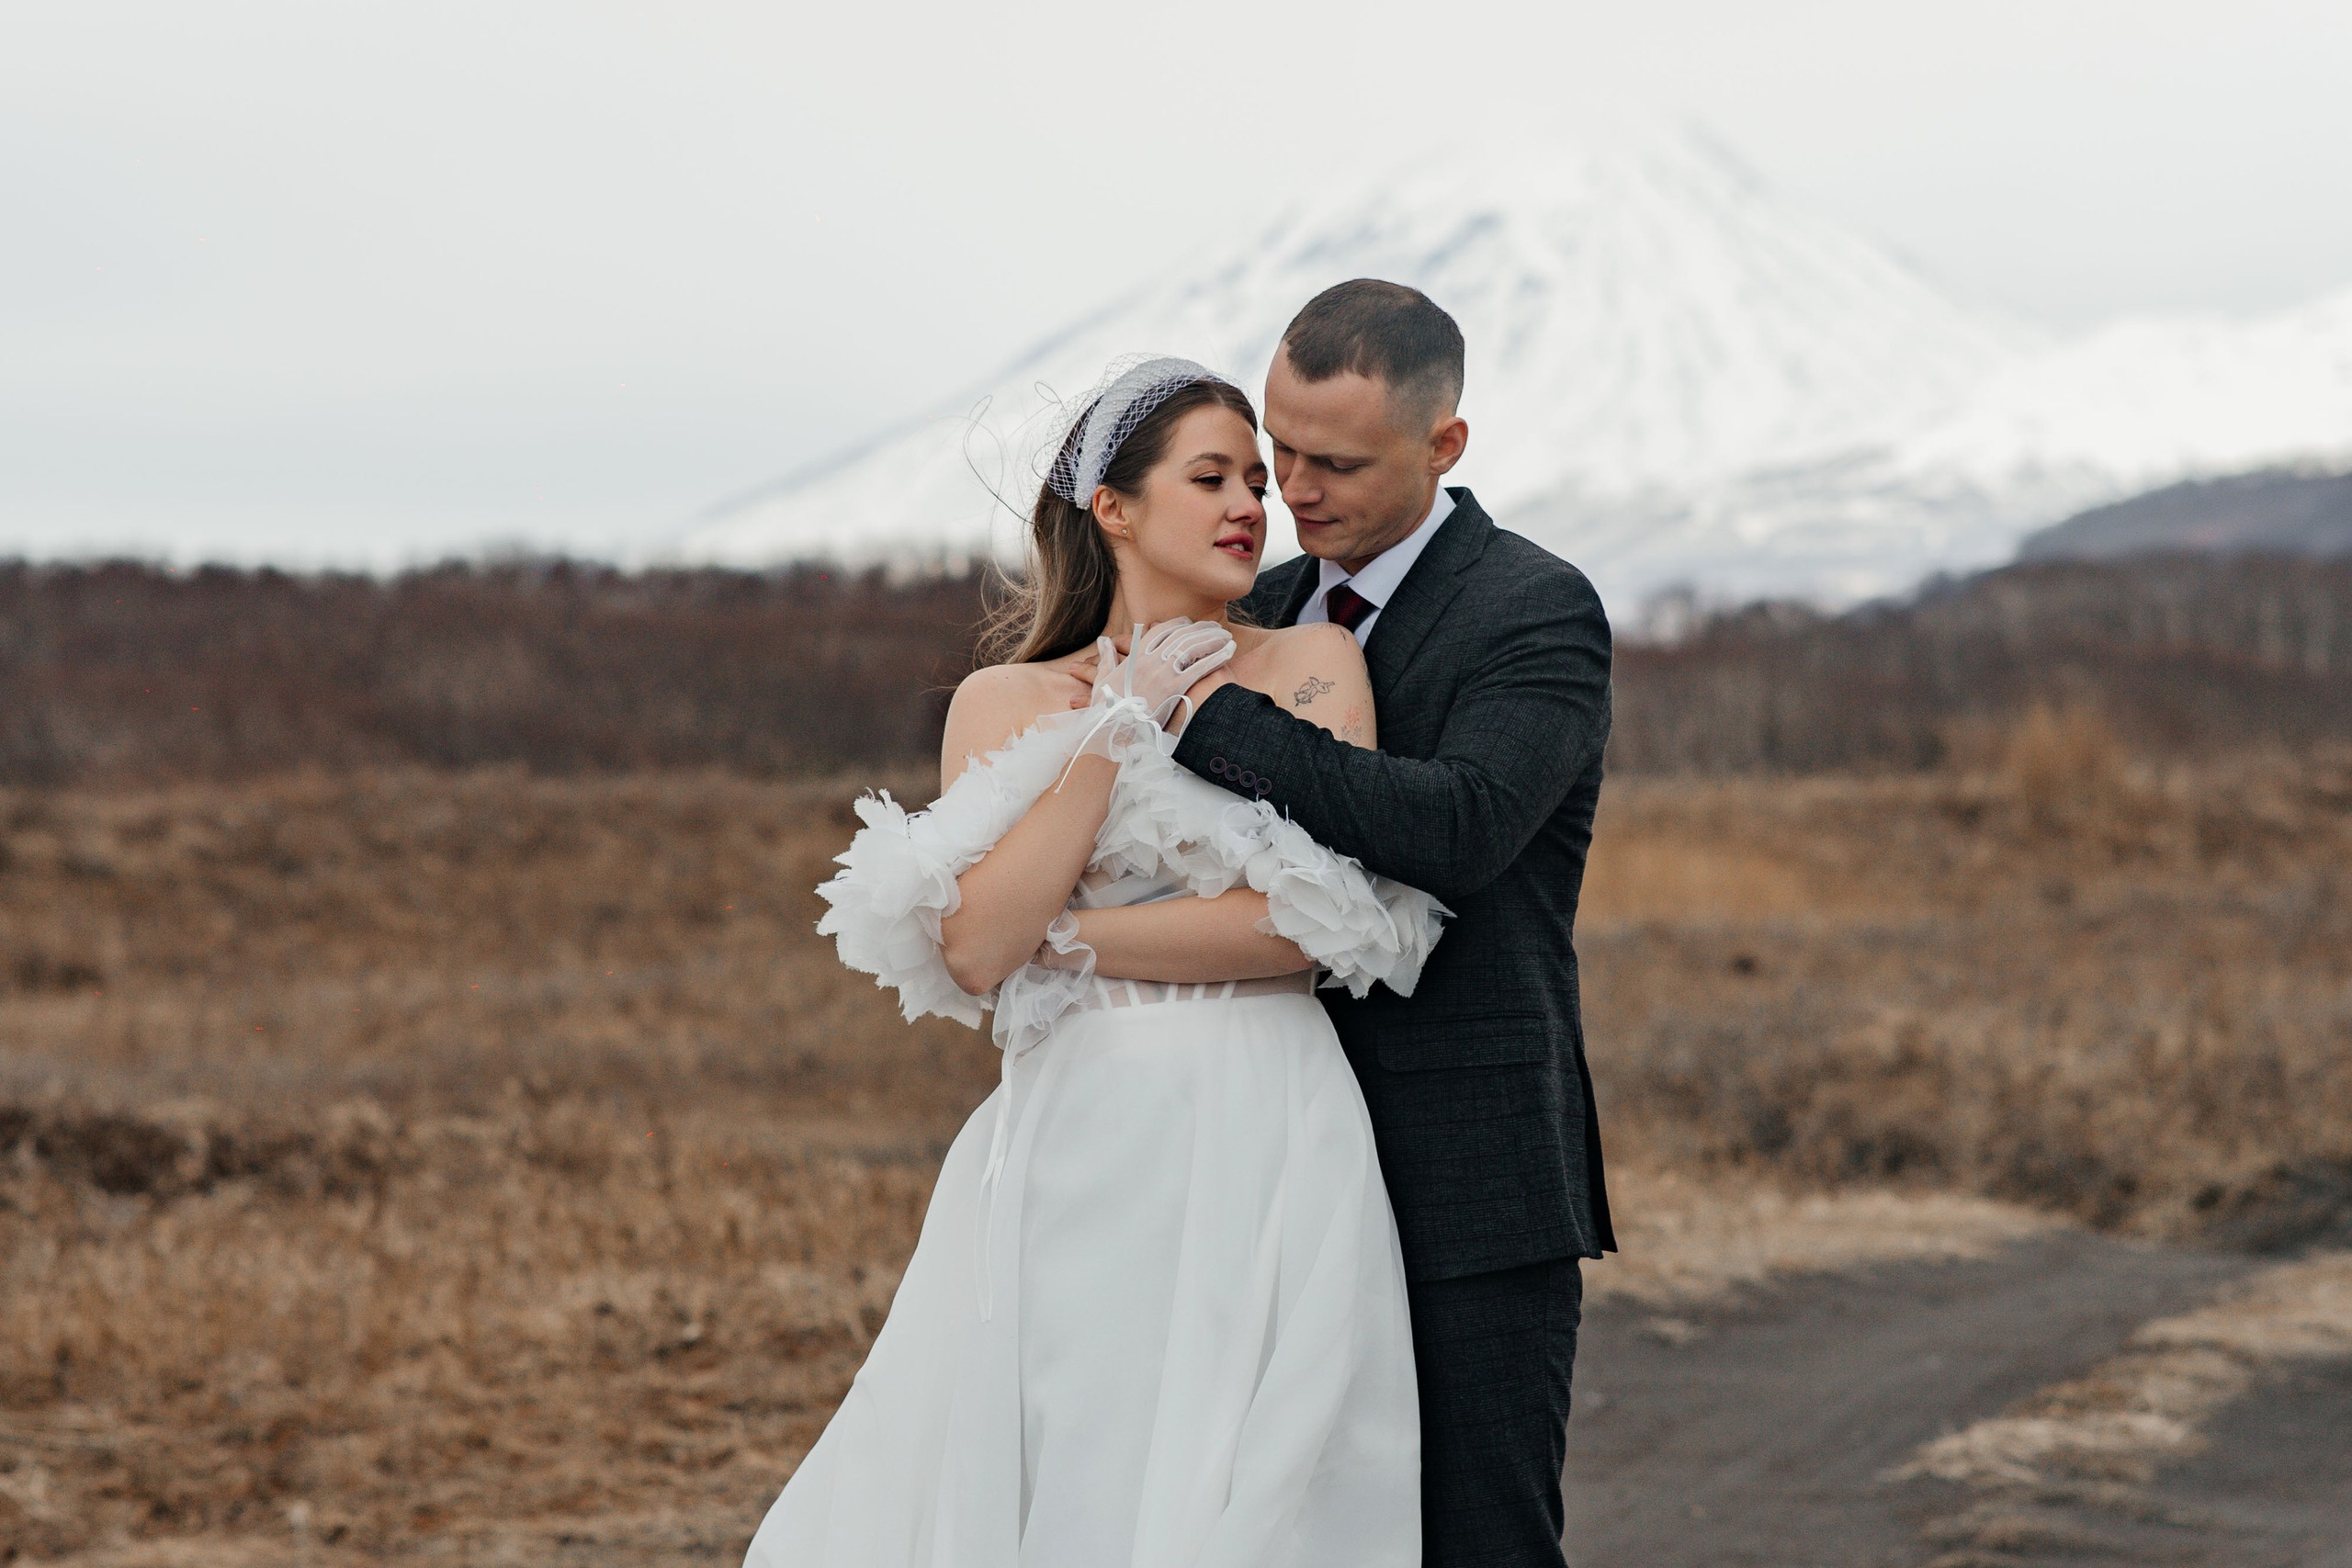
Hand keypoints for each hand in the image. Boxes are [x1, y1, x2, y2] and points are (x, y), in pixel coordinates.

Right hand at [1090, 619, 1235, 726]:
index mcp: (1135, 657)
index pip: (1161, 630)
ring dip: (1213, 639)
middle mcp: (1150, 660)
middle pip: (1181, 635)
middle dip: (1202, 629)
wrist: (1113, 730)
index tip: (1190, 624)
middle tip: (1217, 628)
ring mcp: (1163, 673)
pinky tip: (1229, 652)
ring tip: (1226, 638)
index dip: (1179, 624)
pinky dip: (1217, 657)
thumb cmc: (1108, 710)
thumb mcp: (1102, 681)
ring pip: (1192, 647)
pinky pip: (1200, 667)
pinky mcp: (1174, 688)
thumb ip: (1105, 659)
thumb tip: (1103, 641)